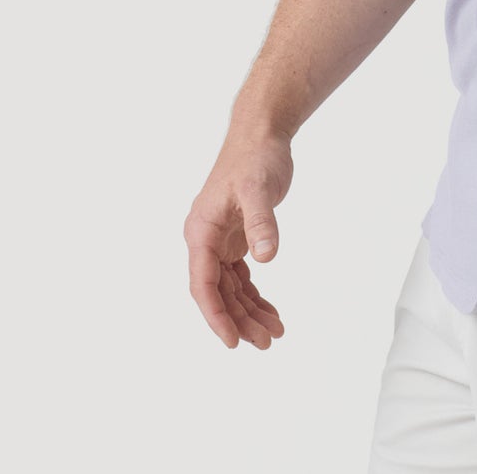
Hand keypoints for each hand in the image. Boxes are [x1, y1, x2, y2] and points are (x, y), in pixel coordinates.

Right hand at [184, 132, 292, 348]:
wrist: (261, 133)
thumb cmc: (256, 156)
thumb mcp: (259, 188)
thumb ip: (262, 222)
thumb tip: (267, 257)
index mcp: (201, 231)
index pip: (203, 284)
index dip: (216, 316)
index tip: (232, 342)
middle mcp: (206, 240)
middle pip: (219, 292)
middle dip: (240, 320)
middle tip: (267, 341)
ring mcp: (221, 240)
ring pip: (231, 287)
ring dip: (249, 311)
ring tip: (275, 332)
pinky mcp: (237, 237)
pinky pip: (241, 275)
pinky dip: (254, 294)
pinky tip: (270, 310)